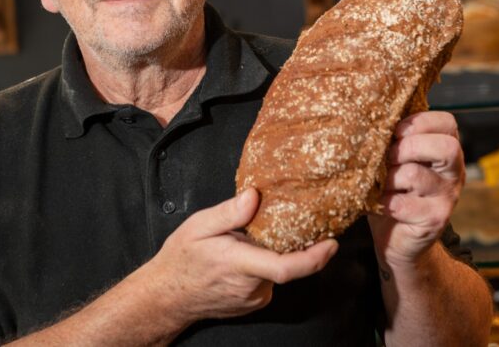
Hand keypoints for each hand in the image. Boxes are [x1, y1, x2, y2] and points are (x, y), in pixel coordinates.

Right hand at [144, 188, 337, 322]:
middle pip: (288, 264)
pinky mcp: (255, 302)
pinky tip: (249, 253)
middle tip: (285, 221)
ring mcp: (254, 298)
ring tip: (252, 238)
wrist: (166, 297)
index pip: (286, 267)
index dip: (314, 258)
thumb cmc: (181, 259)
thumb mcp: (198, 226)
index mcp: (239, 264)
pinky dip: (267, 263)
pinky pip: (270, 278)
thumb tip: (254, 196)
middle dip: (292, 242)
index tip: (332, 243)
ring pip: (278, 270)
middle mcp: (251, 286)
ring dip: (275, 252)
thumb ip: (229, 212)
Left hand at [368, 111, 464, 267]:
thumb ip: (396, 139)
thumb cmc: (394, 190)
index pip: (447, 122)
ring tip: (380, 183)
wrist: (398, 239)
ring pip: (414, 174)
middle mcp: (454, 172)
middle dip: (408, 147)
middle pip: (444, 147)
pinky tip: (378, 203)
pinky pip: (402, 203)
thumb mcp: (398, 159)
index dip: (418, 123)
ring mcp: (447, 197)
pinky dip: (383, 201)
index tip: (395, 132)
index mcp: (448, 149)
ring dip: (389, 177)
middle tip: (388, 158)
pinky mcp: (434, 220)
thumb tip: (370, 115)